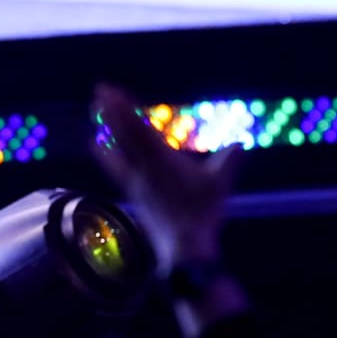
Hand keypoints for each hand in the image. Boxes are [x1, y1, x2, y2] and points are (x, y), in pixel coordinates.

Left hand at [90, 82, 237, 271]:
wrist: (183, 247)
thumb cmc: (202, 214)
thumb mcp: (219, 185)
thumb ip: (228, 162)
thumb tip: (241, 144)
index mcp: (162, 159)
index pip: (139, 128)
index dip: (124, 108)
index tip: (111, 91)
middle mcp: (144, 166)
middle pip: (124, 133)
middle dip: (111, 111)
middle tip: (98, 90)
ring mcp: (135, 180)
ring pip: (118, 146)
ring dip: (108, 127)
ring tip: (95, 110)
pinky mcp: (132, 192)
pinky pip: (115, 167)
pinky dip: (105, 153)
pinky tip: (95, 146)